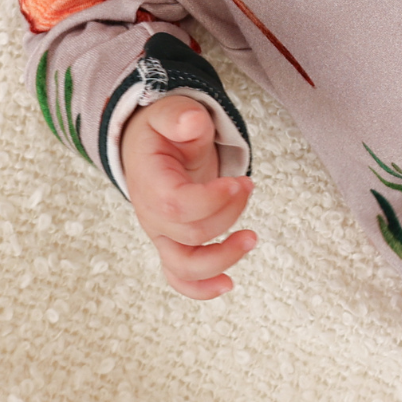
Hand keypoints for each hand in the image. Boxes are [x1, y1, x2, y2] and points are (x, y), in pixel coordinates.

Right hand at [120, 93, 255, 299]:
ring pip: (185, 267)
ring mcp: (161, 235)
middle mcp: (151, 216)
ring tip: (252, 238)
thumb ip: (179, 115)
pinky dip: (202, 289)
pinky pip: (180, 278)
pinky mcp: (172, 244)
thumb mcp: (170, 112)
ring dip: (223, 258)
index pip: (177, 205)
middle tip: (248, 185)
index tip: (237, 182)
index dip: (210, 201)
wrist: (149, 146)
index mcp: (149, 183)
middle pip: (191, 234)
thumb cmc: (163, 130)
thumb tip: (191, 121)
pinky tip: (228, 284)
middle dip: (229, 214)